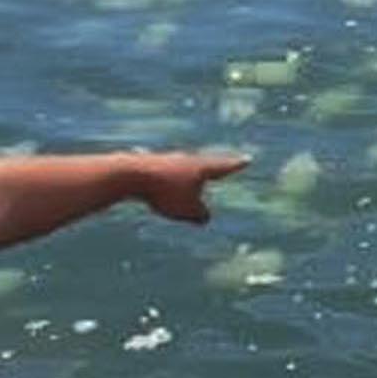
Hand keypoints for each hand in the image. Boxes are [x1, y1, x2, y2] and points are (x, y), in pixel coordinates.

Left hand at [133, 151, 250, 223]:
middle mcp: (186, 160)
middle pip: (203, 166)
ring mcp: (166, 160)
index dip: (237, 165)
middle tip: (221, 168)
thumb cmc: (163, 192)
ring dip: (184, 184)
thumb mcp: (188, 211)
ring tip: (180, 195)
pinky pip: (162, 180)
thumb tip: (204, 218)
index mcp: (201, 167)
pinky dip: (163, 190)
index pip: (225, 166)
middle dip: (211, 171)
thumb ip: (201, 216)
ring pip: (182, 173)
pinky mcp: (148, 166)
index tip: (248, 160)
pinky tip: (153, 195)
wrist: (129, 174)